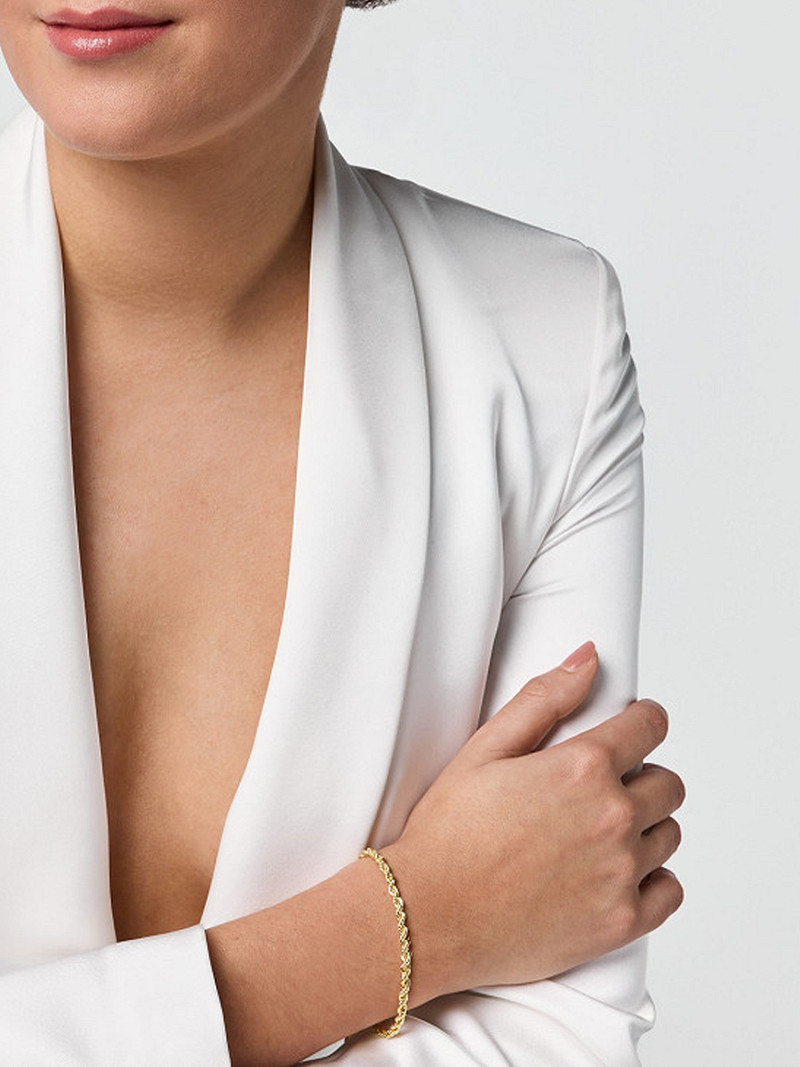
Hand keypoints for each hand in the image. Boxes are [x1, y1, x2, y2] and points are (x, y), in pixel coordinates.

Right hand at [382, 642, 684, 1001]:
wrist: (427, 916)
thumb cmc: (447, 833)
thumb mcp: (485, 748)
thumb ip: (544, 698)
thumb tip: (589, 660)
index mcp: (582, 767)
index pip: (650, 726)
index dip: (643, 720)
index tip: (634, 726)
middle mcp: (612, 818)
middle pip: (667, 783)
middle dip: (643, 775)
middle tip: (602, 787)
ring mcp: (621, 873)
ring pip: (669, 834)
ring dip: (646, 826)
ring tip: (599, 832)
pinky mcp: (620, 922)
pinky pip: (669, 891)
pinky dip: (652, 879)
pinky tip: (616, 872)